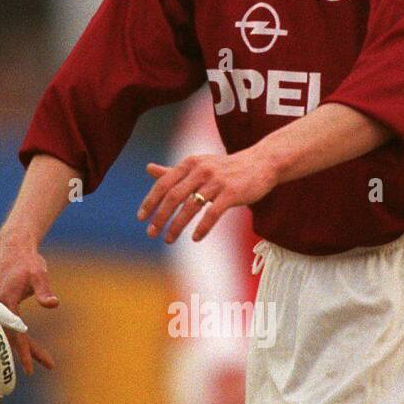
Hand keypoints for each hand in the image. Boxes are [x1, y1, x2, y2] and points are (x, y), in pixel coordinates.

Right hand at [0, 231, 56, 372]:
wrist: (13, 246)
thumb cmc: (27, 260)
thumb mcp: (38, 274)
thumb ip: (44, 290)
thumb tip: (54, 304)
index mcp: (5, 301)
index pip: (14, 332)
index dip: (22, 352)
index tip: (29, 369)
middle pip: (11, 336)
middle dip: (29, 352)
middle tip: (51, 364)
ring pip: (8, 332)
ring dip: (25, 346)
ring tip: (45, 358)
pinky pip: (6, 326)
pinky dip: (18, 336)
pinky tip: (28, 345)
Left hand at [137, 149, 277, 243]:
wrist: (262, 163)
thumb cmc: (225, 168)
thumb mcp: (198, 165)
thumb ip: (174, 171)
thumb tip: (148, 168)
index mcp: (189, 163)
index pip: (163, 184)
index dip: (150, 201)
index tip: (141, 218)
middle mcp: (201, 170)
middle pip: (173, 196)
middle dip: (160, 217)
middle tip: (150, 233)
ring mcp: (217, 181)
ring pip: (191, 207)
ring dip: (177, 226)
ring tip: (168, 240)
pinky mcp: (232, 193)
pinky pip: (213, 214)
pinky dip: (202, 228)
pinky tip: (195, 238)